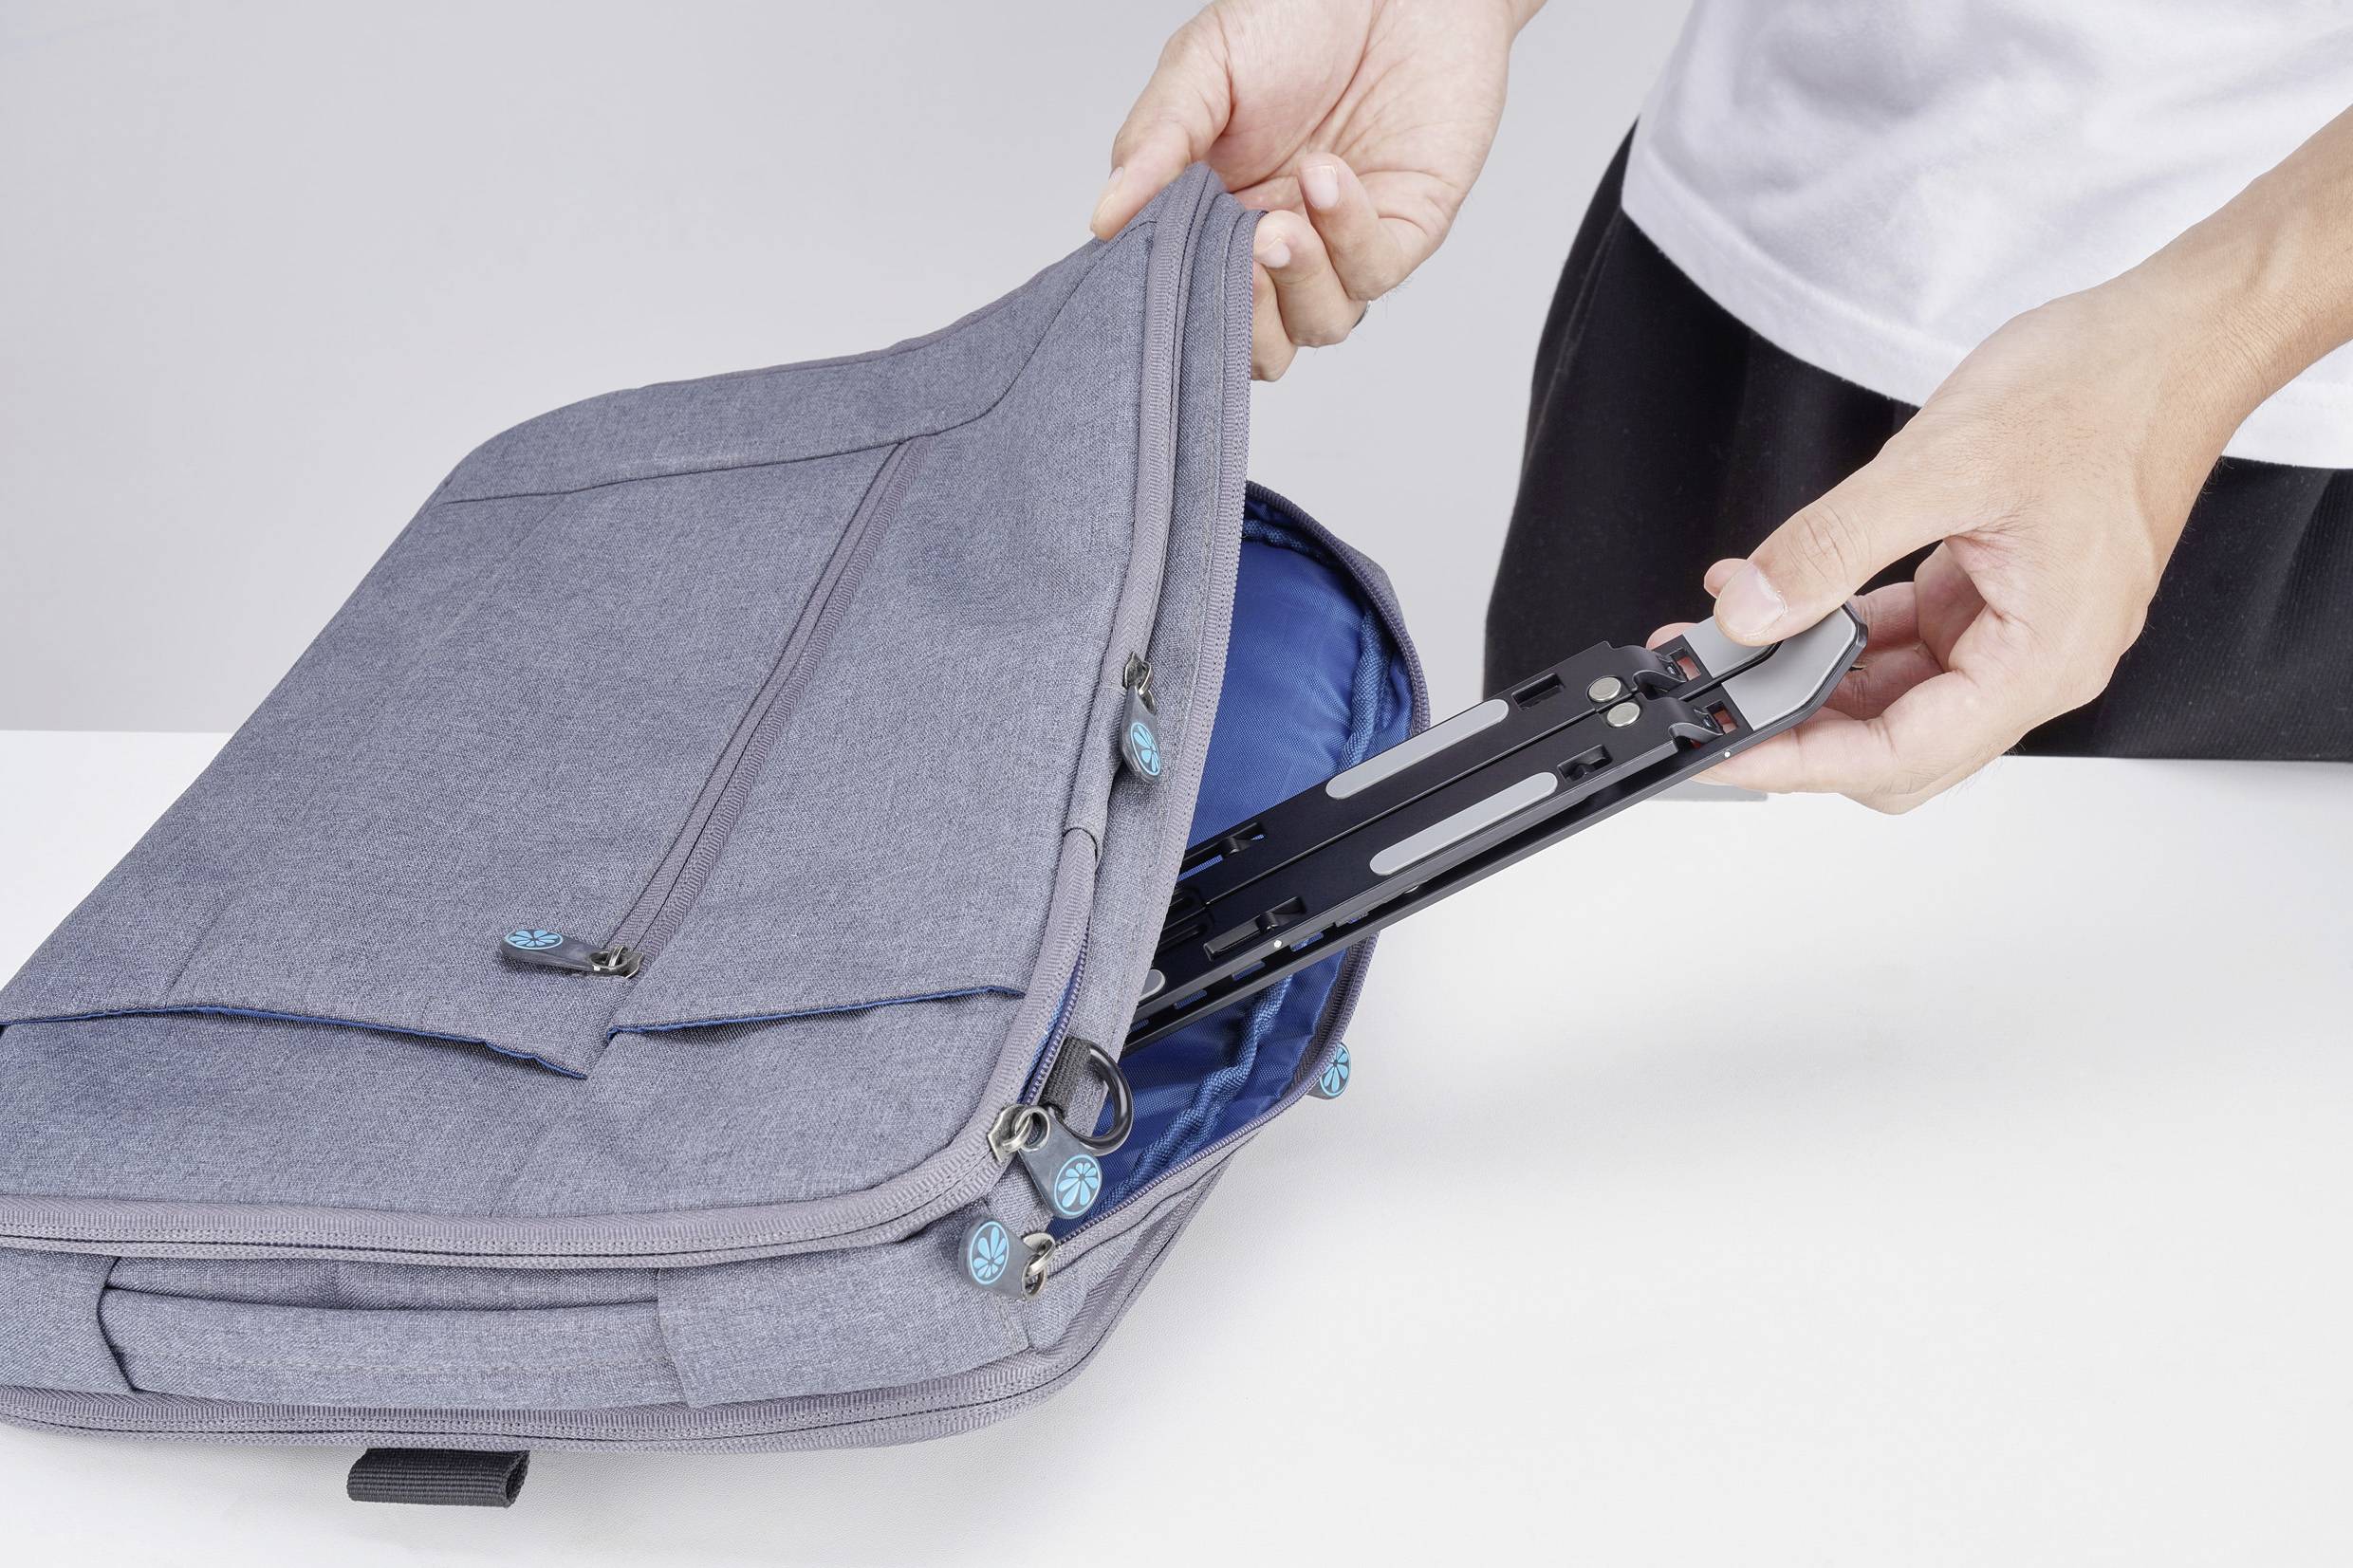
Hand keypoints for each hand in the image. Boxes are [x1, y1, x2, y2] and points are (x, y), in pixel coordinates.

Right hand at [1090, 0, 1536, 378]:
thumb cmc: (1300, 16)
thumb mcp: (1201, 67)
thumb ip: (1154, 143)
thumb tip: (1104, 219)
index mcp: (1216, 217)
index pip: (1188, 300)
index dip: (1174, 307)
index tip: (1159, 277)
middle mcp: (1279, 243)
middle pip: (1253, 344)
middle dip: (1238, 322)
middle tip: (1231, 260)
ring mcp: (1340, 244)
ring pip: (1316, 324)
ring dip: (1294, 284)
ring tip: (1276, 224)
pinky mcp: (1403, 230)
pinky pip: (1372, 272)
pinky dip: (1345, 236)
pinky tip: (1327, 176)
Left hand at [1651, 281, 2233, 811]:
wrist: (2172, 337)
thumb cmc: (2105, 392)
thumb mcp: (1941, 462)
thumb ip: (1831, 547)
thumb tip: (1752, 611)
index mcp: (2045, 658)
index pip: (1901, 753)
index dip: (1801, 760)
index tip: (1725, 749)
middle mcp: (2034, 660)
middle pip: (1894, 746)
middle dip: (1798, 726)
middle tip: (1715, 700)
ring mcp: (2012, 629)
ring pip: (1889, 695)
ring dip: (1807, 674)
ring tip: (1729, 641)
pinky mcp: (1990, 593)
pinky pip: (1897, 639)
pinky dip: (1833, 626)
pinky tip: (1779, 595)